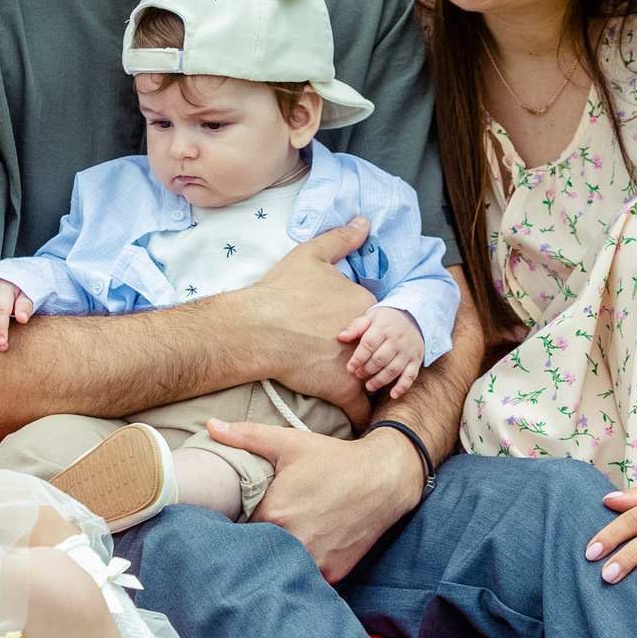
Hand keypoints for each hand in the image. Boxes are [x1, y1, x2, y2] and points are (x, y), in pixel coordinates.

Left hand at [209, 420, 424, 582]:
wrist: (384, 479)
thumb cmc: (335, 460)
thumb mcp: (290, 443)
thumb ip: (247, 436)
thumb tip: (211, 426)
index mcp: (276, 513)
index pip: (238, 530)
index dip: (234, 526)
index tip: (235, 521)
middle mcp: (294, 542)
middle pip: (258, 552)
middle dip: (253, 544)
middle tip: (255, 532)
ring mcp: (316, 561)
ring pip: (282, 568)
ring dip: (276, 559)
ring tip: (275, 545)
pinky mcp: (333, 572)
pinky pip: (307, 577)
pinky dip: (301, 568)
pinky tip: (301, 551)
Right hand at [244, 219, 381, 427]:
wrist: (255, 328)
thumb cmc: (280, 292)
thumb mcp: (311, 255)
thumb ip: (342, 238)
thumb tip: (365, 222)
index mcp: (365, 304)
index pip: (378, 318)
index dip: (366, 326)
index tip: (348, 330)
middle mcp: (369, 336)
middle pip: (381, 349)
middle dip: (373, 355)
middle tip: (354, 358)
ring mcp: (358, 365)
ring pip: (376, 378)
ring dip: (371, 383)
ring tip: (358, 385)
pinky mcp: (343, 390)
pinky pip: (363, 409)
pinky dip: (362, 413)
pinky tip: (358, 415)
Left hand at [339, 306, 424, 398]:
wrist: (415, 318)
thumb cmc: (387, 320)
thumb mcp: (371, 317)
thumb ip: (356, 327)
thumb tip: (341, 337)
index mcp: (384, 328)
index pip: (369, 345)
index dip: (358, 358)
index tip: (350, 368)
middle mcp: (397, 340)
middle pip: (380, 359)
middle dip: (367, 370)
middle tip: (358, 374)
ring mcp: (408, 352)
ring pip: (393, 370)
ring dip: (379, 381)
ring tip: (369, 386)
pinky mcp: (416, 361)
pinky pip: (410, 376)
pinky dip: (402, 387)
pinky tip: (392, 395)